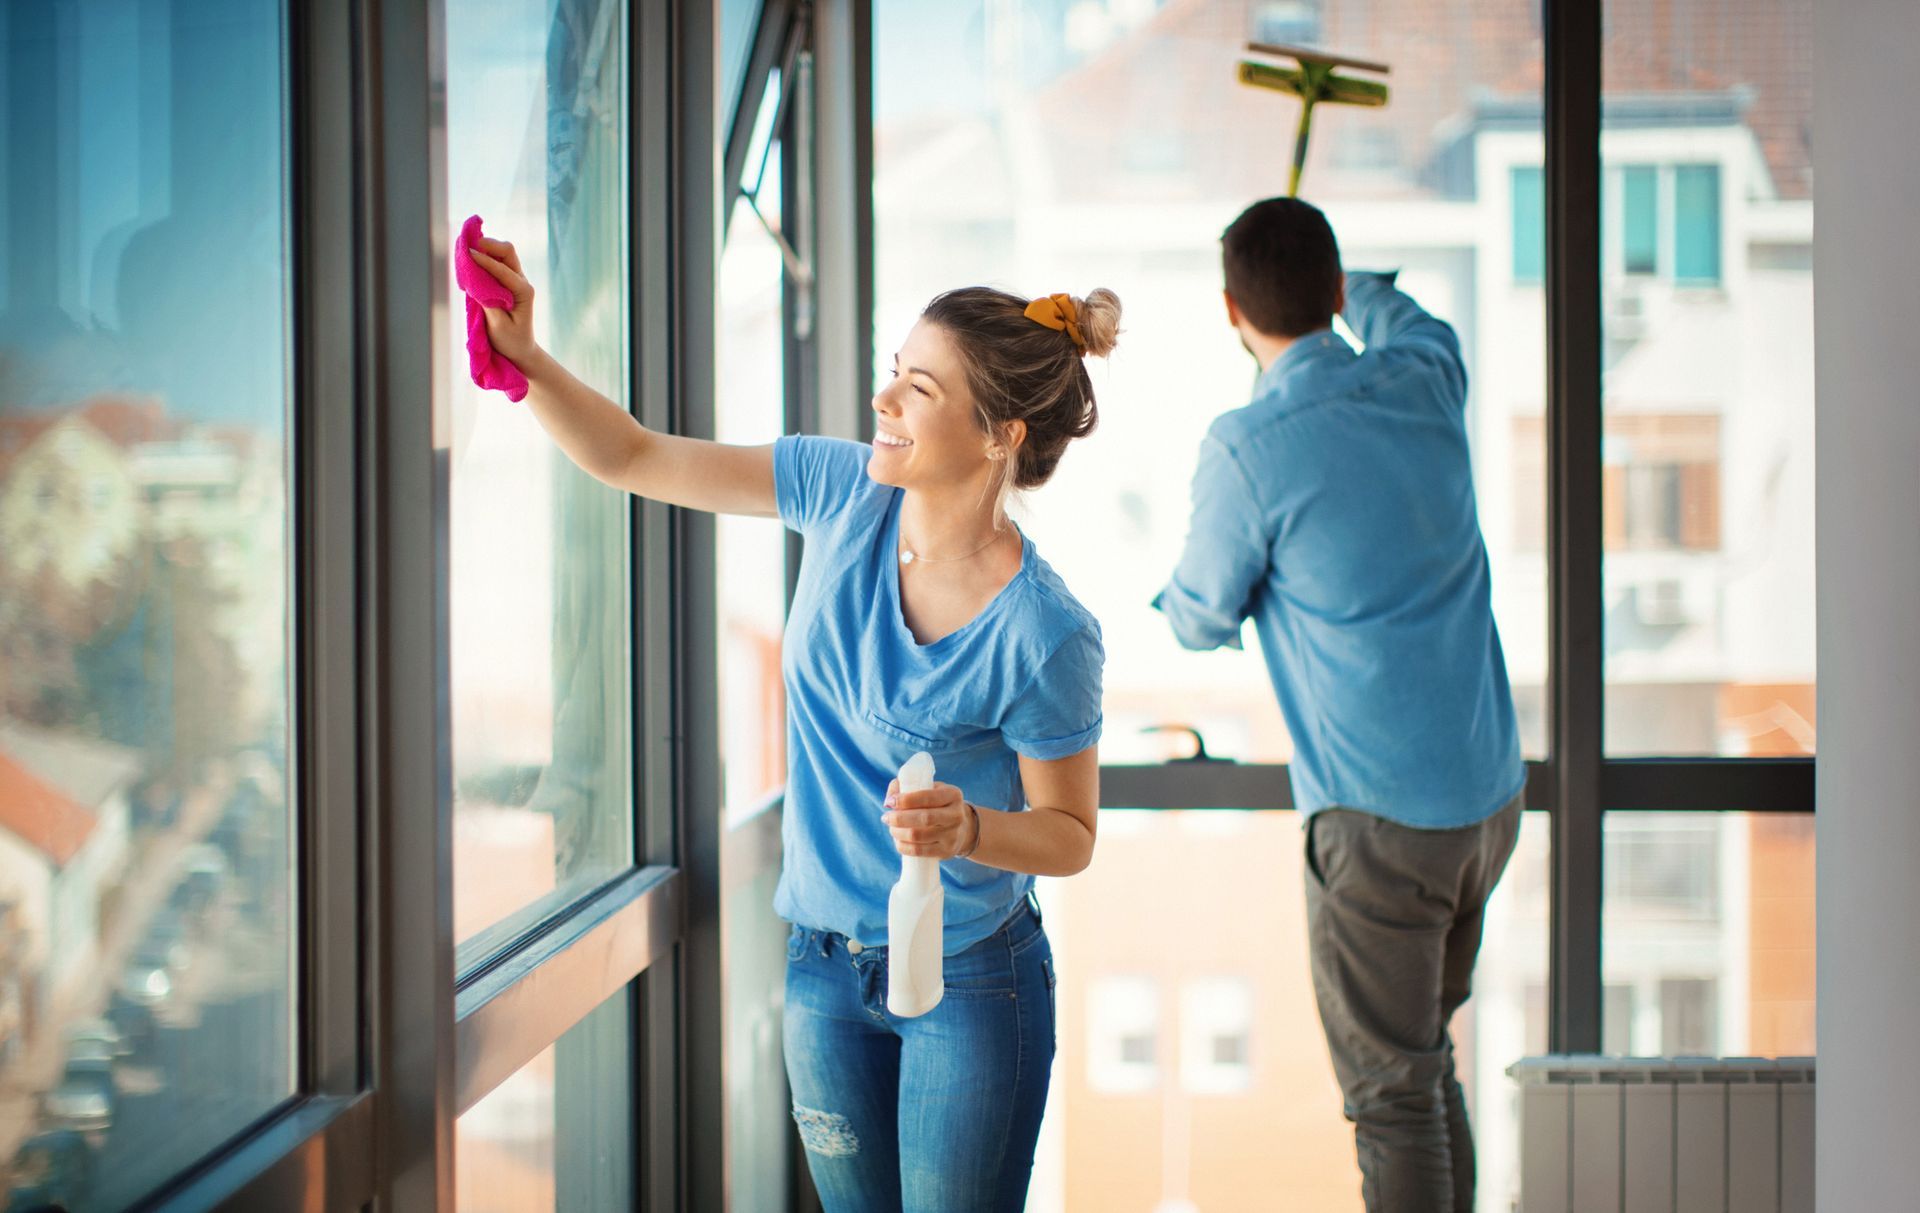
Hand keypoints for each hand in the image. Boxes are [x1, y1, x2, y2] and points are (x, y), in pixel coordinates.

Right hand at [465, 236, 540, 369]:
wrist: (519, 348)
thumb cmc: (511, 340)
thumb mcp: (498, 325)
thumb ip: (488, 302)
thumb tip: (475, 281)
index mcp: (524, 291)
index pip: (503, 270)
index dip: (484, 260)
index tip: (466, 254)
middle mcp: (522, 281)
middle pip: (507, 252)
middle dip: (488, 245)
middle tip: (468, 246)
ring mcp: (515, 279)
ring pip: (502, 253)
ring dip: (485, 248)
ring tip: (466, 250)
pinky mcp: (505, 281)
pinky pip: (496, 262)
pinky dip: (483, 256)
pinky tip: (469, 259)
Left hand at [882, 779, 977, 859]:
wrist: (961, 828)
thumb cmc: (937, 805)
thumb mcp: (930, 789)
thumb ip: (907, 786)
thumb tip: (889, 799)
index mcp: (953, 795)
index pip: (927, 797)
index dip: (905, 800)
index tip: (890, 802)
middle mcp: (956, 815)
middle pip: (923, 818)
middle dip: (899, 818)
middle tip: (886, 817)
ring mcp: (952, 835)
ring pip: (918, 836)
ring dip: (898, 833)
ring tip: (892, 828)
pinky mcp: (946, 851)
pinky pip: (919, 851)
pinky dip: (903, 846)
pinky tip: (898, 841)